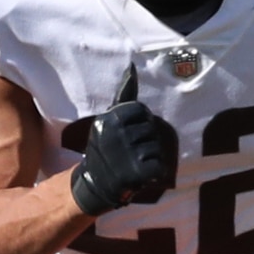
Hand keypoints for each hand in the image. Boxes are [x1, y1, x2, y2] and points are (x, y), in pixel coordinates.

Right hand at [69, 68, 176, 214]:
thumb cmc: (105, 149)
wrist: (94, 185)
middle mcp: (115, 134)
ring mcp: (126, 154)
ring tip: (135, 162)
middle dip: (146, 140)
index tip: (128, 133)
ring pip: (156, 147)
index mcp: (109, 119)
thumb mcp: (107, 122)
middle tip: (131, 151)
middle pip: (151, 128)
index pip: (141, 110)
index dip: (140, 122)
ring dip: (150, 156)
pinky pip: (158, 165)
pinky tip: (140, 174)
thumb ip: (123, 98)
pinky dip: (153, 172)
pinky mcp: (135, 172)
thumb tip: (132, 68)